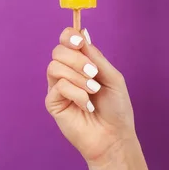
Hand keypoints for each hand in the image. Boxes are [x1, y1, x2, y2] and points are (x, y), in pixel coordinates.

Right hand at [45, 27, 135, 164]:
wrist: (114, 136)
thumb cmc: (116, 108)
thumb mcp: (112, 77)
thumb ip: (96, 56)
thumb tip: (82, 33)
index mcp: (80, 62)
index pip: (65, 41)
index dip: (69, 36)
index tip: (79, 42)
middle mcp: (66, 72)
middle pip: (58, 51)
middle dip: (77, 60)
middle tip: (94, 74)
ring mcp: (57, 87)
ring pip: (55, 67)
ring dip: (78, 77)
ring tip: (93, 91)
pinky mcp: (53, 102)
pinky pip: (59, 87)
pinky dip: (76, 94)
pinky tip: (86, 105)